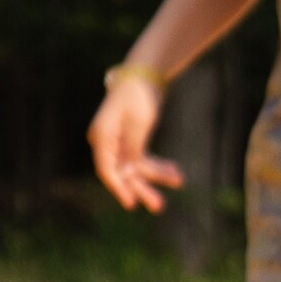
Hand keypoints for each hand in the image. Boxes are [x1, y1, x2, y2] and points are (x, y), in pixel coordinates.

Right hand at [89, 68, 175, 211]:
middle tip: (159, 206)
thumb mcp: (139, 122)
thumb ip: (133, 148)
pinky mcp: (132, 141)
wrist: (145, 75)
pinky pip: (143, 159)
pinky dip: (158, 165)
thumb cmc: (138, 95)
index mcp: (102, 137)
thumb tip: (130, 171)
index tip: (131, 203)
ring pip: (136, 168)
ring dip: (156, 176)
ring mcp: (119, 143)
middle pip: (123, 172)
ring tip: (178, 181)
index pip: (107, 169)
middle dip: (142, 188)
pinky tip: (175, 170)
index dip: (119, 188)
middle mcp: (107, 142)